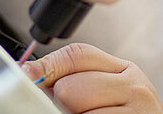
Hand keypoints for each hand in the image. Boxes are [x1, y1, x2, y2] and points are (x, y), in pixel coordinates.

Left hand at [23, 43, 162, 113]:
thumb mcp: (111, 95)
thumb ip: (79, 80)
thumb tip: (33, 74)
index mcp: (126, 71)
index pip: (79, 54)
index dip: (49, 65)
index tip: (27, 75)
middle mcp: (135, 86)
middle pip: (70, 86)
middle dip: (63, 103)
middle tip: (79, 112)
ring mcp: (135, 111)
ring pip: (74, 110)